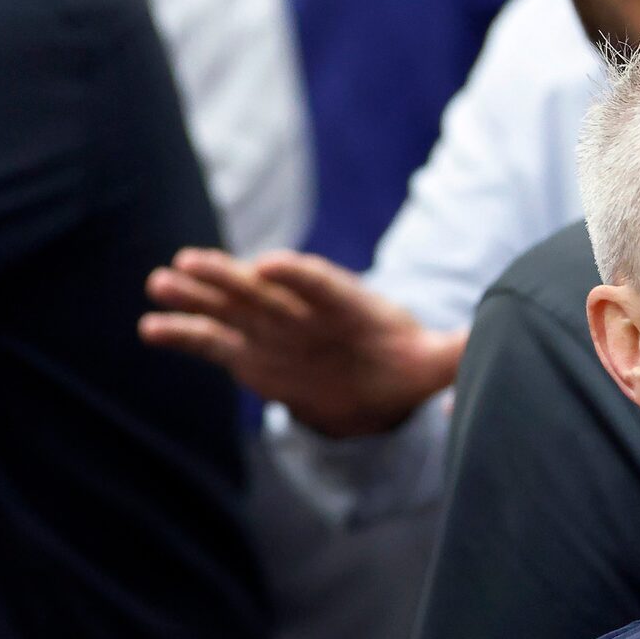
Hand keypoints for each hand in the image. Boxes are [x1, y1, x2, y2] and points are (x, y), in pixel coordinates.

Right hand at [142, 248, 466, 437]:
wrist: (373, 378)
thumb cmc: (402, 363)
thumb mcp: (432, 361)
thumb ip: (454, 354)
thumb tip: (490, 347)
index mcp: (346, 304)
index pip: (321, 285)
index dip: (298, 275)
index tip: (270, 265)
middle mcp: (301, 310)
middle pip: (263, 289)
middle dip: (229, 275)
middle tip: (192, 260)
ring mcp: (269, 329)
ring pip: (229, 307)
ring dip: (195, 294)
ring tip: (159, 280)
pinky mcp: (248, 354)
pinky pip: (210, 341)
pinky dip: (182, 333)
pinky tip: (149, 326)